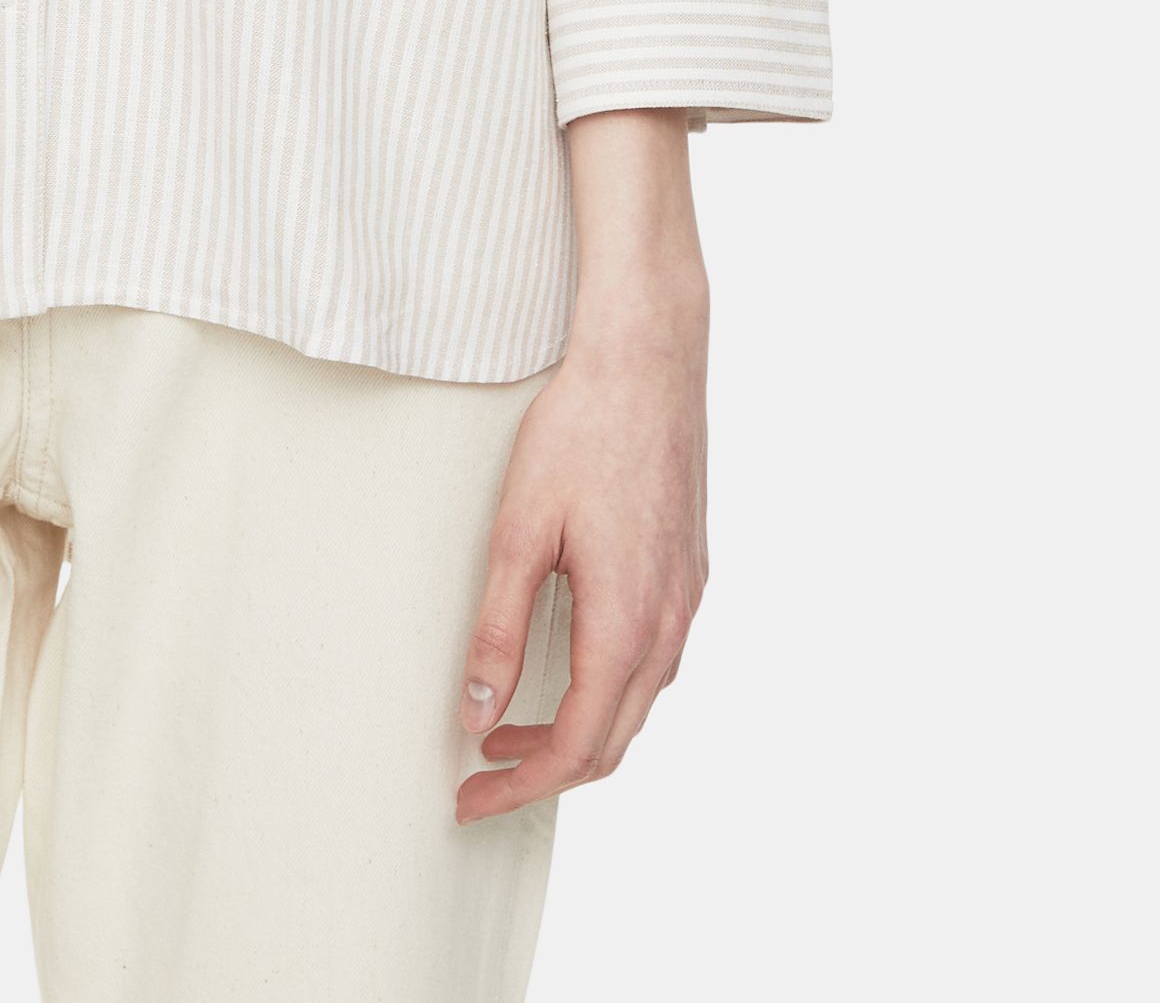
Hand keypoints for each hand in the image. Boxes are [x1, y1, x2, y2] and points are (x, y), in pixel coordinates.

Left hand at [452, 302, 708, 822]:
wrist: (649, 359)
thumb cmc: (583, 431)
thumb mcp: (519, 532)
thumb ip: (498, 629)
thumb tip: (477, 710)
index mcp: (627, 623)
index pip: (576, 747)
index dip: (519, 786)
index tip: (471, 800)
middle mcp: (669, 623)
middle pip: (613, 741)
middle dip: (545, 771)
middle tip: (481, 778)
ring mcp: (687, 599)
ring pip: (637, 704)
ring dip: (578, 729)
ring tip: (510, 726)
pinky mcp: (689, 571)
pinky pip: (654, 660)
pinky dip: (608, 688)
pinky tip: (568, 667)